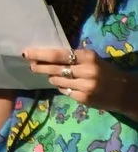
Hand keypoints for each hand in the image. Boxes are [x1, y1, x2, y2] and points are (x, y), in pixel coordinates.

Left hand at [21, 46, 137, 114]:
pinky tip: (65, 85)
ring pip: (57, 80)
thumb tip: (45, 57)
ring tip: (50, 75)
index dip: (41, 54)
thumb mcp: (92, 61)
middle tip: (31, 65)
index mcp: (88, 57)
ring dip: (51, 77)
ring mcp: (84, 85)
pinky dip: (61, 87)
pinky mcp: (83, 98)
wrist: (124, 91)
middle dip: (39, 66)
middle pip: (55, 68)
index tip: (27, 53)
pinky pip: (64, 91)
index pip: (59, 54)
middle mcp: (86, 70)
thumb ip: (73, 59)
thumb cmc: (105, 72)